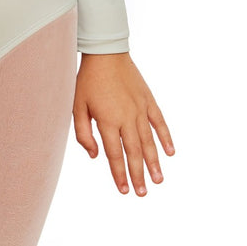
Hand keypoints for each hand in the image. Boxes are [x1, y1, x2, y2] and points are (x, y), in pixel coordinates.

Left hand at [73, 52, 173, 196]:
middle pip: (134, 152)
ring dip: (154, 162)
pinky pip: (159, 122)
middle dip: (138, 174)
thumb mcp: (77, 105)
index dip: (119, 174)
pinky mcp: (148, 100)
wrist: (105, 53)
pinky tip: (170, 152)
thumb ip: (82, 133)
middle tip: (143, 193)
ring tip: (158, 180)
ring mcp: (140, 109)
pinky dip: (165, 137)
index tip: (124, 190)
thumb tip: (94, 155)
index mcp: (107, 120)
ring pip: (149, 141)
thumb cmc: (88, 80)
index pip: (114, 154)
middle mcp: (126, 117)